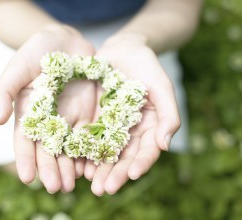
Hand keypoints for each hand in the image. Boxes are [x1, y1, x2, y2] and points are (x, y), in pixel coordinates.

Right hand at [0, 24, 95, 192]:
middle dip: (52, 169)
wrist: (67, 43)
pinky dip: (93, 151)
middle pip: (50, 149)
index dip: (26, 159)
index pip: (25, 140)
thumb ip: (4, 91)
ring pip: (71, 148)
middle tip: (57, 188)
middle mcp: (51, 121)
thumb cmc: (37, 52)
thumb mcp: (17, 67)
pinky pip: (92, 135)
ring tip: (74, 184)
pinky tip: (95, 165)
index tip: (28, 178)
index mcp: (30, 114)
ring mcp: (71, 119)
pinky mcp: (91, 114)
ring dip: (72, 167)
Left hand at [84, 34, 180, 195]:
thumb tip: (166, 144)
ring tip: (89, 183)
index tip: (133, 174)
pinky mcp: (94, 119)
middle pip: (124, 157)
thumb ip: (168, 113)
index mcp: (150, 126)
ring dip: (97, 169)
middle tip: (104, 189)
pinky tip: (76, 162)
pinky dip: (83, 150)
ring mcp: (111, 126)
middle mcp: (130, 131)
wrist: (122, 50)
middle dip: (115, 174)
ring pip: (105, 152)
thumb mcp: (161, 85)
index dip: (141, 163)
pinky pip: (88, 137)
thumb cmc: (146, 65)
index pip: (147, 150)